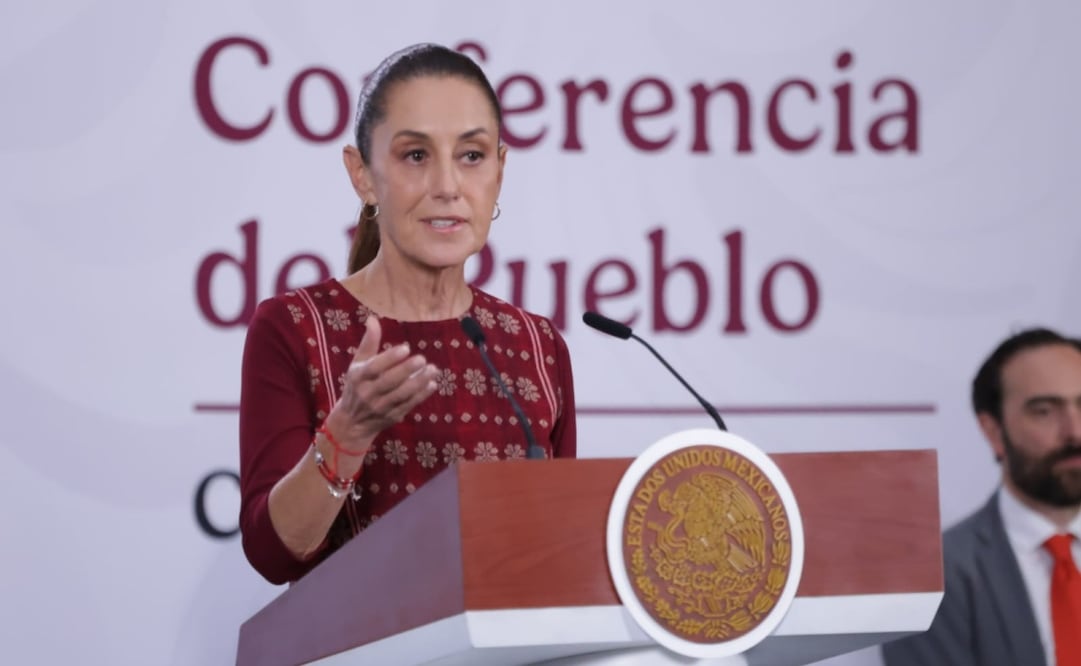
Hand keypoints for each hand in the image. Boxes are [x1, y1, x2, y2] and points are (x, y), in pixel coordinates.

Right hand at [325, 315, 438, 449]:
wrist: (352, 422)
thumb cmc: (357, 385)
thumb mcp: (358, 364)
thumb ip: (368, 342)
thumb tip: (372, 319)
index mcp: (358, 377)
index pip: (374, 367)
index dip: (389, 358)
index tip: (406, 348)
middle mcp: (368, 393)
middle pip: (389, 382)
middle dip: (406, 370)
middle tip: (422, 359)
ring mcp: (381, 406)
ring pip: (402, 394)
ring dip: (419, 382)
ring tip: (433, 369)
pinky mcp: (392, 416)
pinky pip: (409, 405)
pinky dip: (421, 395)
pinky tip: (432, 384)